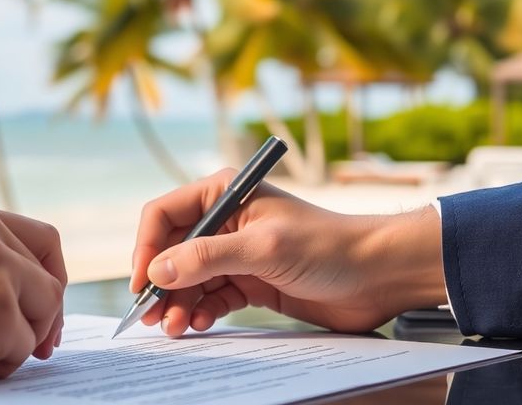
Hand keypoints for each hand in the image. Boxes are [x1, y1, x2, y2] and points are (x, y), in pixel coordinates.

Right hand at [131, 169, 445, 336]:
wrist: (377, 275)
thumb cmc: (328, 247)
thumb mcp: (263, 248)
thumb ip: (208, 257)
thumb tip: (158, 270)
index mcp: (225, 195)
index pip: (165, 215)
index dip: (147, 247)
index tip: (143, 281)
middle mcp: (225, 221)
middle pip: (173, 251)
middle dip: (161, 283)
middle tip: (151, 315)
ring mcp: (237, 253)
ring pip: (190, 278)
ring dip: (178, 302)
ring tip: (175, 326)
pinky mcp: (250, 281)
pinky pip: (211, 296)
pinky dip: (201, 310)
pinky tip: (199, 323)